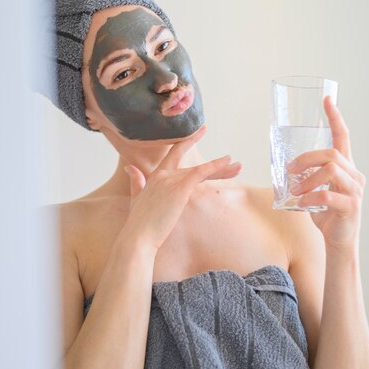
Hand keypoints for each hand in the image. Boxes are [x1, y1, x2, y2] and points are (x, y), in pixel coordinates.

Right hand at [122, 125, 241, 250]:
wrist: (138, 236)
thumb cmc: (139, 223)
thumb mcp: (136, 198)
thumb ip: (136, 182)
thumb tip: (130, 168)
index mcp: (155, 176)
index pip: (174, 154)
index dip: (188, 143)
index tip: (200, 132)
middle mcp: (163, 174)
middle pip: (194, 166)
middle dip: (215, 165)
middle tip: (232, 161)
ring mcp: (171, 180)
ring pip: (201, 170)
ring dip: (222, 169)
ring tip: (238, 167)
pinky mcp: (180, 188)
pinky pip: (201, 172)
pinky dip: (215, 166)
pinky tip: (227, 162)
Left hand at [287, 96, 365, 251]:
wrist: (339, 241)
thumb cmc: (326, 214)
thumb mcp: (315, 190)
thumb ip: (306, 176)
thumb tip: (284, 168)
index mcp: (346, 168)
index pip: (343, 137)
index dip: (335, 118)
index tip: (327, 100)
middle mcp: (354, 176)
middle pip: (331, 154)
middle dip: (307, 158)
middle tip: (290, 169)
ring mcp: (355, 191)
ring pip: (331, 170)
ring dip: (308, 178)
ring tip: (295, 189)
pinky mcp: (350, 206)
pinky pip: (328, 196)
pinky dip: (310, 197)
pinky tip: (301, 203)